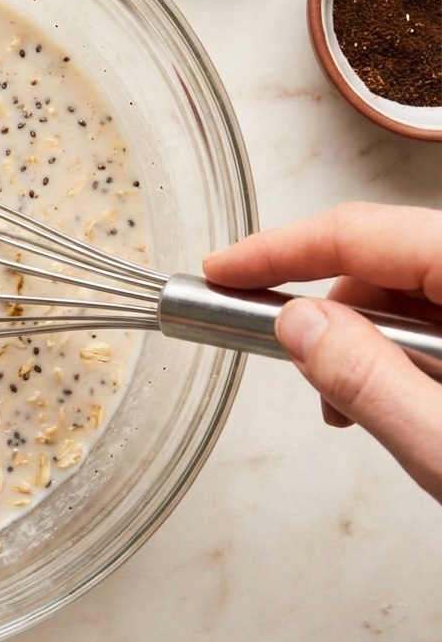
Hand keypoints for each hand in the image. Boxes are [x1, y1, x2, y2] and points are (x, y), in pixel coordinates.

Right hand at [203, 202, 441, 500]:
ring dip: (364, 342)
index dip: (279, 250)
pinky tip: (398, 402)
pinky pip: (435, 315)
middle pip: (382, 258)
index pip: (360, 232)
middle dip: (327, 313)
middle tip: (298, 370)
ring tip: (358, 409)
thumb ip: (368, 378)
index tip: (221, 272)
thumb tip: (296, 324)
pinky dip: (399, 353)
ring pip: (406, 289)